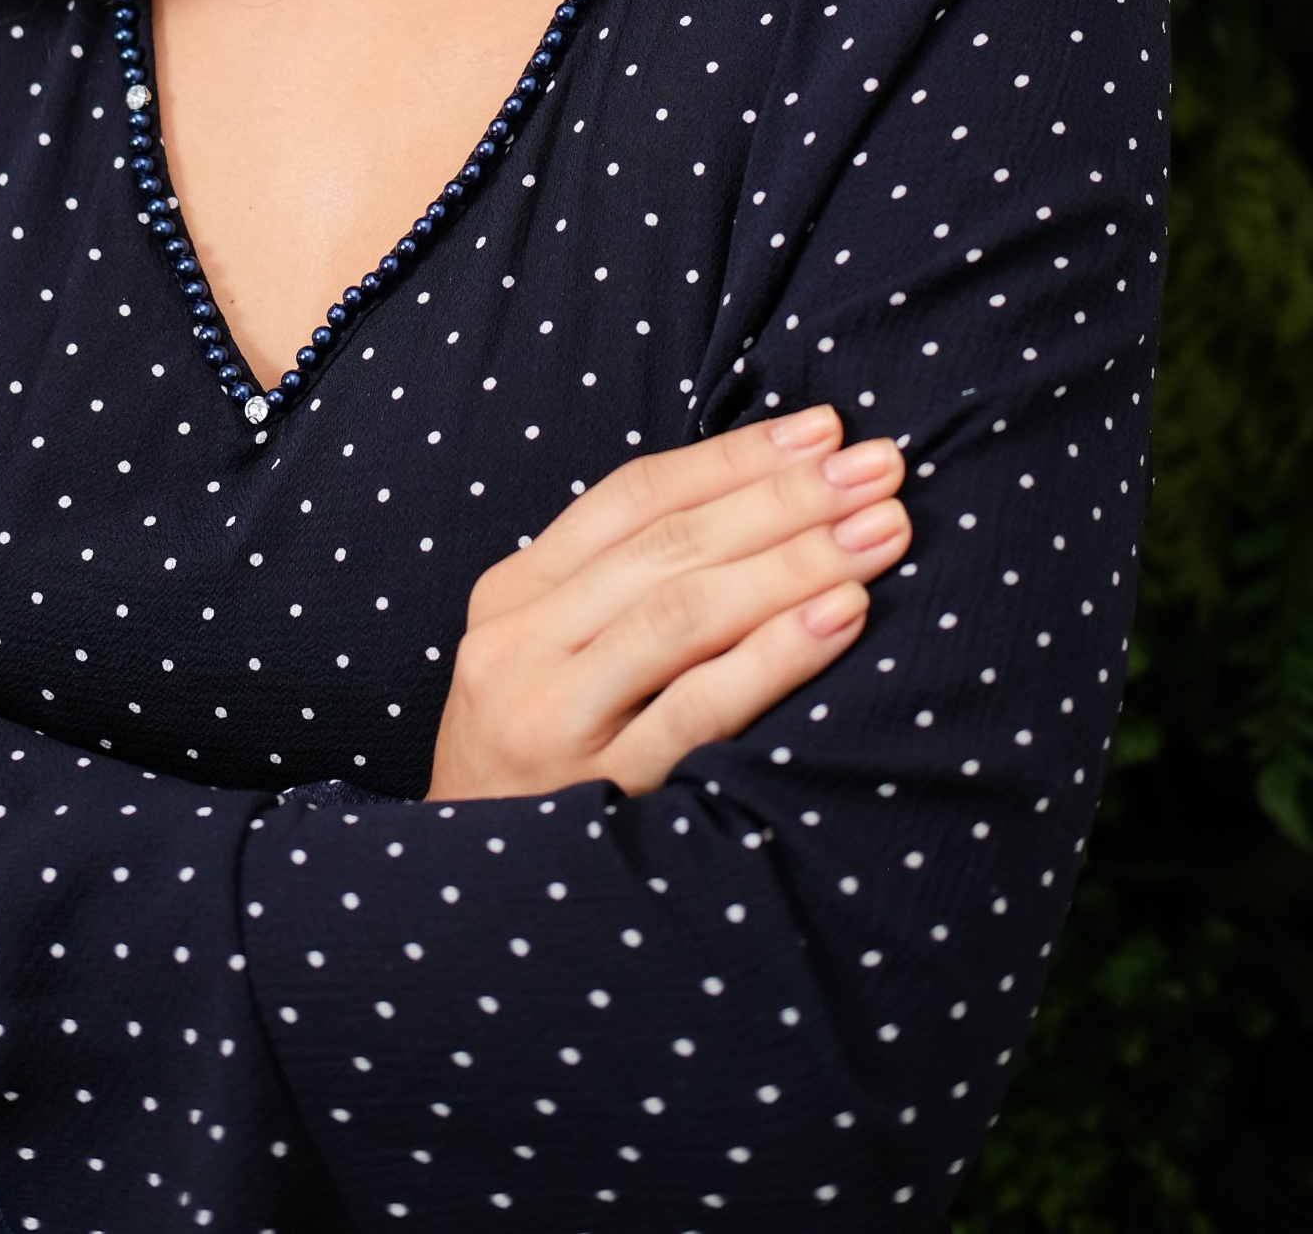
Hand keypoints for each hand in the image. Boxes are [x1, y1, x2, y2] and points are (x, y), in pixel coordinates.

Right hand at [425, 405, 908, 800]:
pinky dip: (773, 657)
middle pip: (668, 548)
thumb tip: (762, 503)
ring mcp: (554, 723)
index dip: (732, 457)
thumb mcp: (544, 661)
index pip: (632, 498)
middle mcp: (520, 648)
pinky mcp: (598, 798)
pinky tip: (843, 617)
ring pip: (683, 615)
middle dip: (784, 497)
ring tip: (882, 528)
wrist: (462, 916)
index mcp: (512, 597)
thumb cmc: (535, 771)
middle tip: (880, 465)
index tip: (825, 428)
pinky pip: (696, 712)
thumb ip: (620, 590)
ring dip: (793, 560)